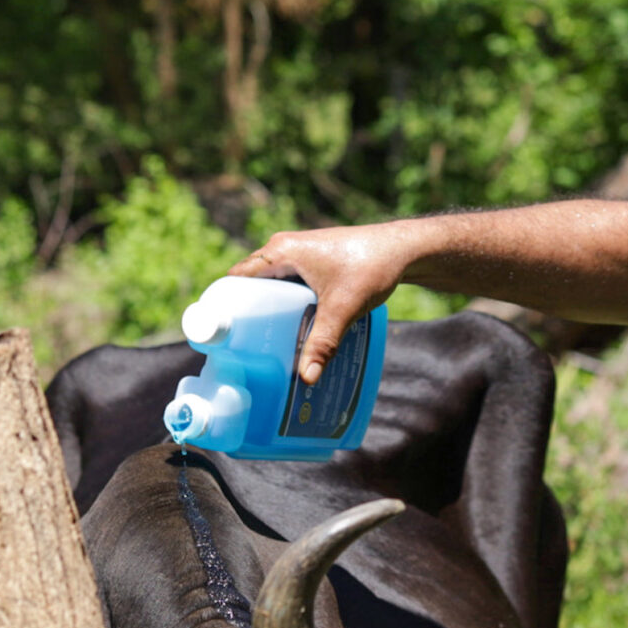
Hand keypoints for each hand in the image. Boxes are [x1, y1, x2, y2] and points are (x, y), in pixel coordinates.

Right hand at [231, 223, 418, 385]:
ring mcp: (299, 254)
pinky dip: (287, 304)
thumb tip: (306, 379)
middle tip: (246, 347)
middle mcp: (284, 248)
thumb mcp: (343, 309)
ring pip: (272, 286)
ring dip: (270, 310)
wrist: (404, 249)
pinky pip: (288, 284)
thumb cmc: (372, 267)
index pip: (237, 279)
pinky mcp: (313, 261)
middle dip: (249, 314)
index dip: (226, 304)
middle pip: (252, 285)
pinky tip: (294, 329)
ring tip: (267, 344)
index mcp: (281, 251)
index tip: (223, 334)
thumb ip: (323, 343)